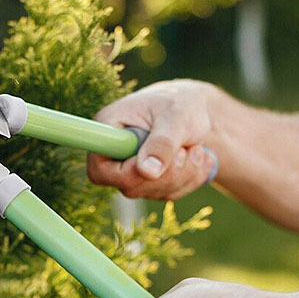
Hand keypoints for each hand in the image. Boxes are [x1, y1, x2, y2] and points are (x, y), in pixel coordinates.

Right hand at [87, 79, 221, 199]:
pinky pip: (170, 193)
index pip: (99, 170)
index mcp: (108, 129)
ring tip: (195, 147)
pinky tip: (198, 157)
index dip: (127, 174)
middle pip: (131, 186)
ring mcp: (131, 170)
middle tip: (186, 148)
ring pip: (154, 192)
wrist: (195, 109)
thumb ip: (162, 143)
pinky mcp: (149, 181)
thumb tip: (148, 173)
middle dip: (168, 172)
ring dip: (184, 174)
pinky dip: (191, 178)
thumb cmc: (181, 103)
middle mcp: (114, 154)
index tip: (156, 162)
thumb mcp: (176, 116)